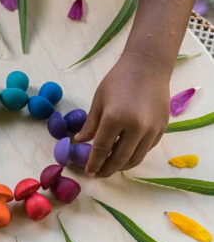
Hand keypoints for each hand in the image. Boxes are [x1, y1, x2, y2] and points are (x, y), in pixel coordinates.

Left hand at [75, 51, 170, 177]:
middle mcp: (135, 127)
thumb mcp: (99, 100)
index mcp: (115, 118)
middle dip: (107, 169)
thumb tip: (79, 141)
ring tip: (111, 167)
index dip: (94, 162)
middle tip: (98, 174)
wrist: (147, 67)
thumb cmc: (118, 80)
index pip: (102, 149)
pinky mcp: (161, 129)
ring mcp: (151, 130)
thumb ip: (91, 124)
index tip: (88, 171)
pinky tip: (126, 154)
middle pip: (119, 159)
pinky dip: (135, 155)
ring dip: (122, 166)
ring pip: (136, 158)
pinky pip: (146, 149)